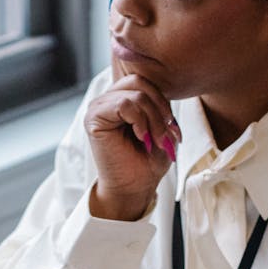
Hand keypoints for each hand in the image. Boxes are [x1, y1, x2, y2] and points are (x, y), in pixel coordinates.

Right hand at [85, 73, 180, 220]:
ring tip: (154, 141)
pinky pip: (124, 105)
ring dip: (153, 120)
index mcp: (122, 98)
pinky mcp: (93, 118)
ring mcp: (98, 106)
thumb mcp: (161, 126)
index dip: (163, 103)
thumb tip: (166, 88)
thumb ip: (159, 105)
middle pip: (140, 82)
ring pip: (136, 94)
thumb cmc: (147, 160)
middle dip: (160, 110)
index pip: (145, 82)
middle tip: (166, 136)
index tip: (173, 131)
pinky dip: (139, 121)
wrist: (134, 187)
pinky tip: (140, 138)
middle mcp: (108, 99)